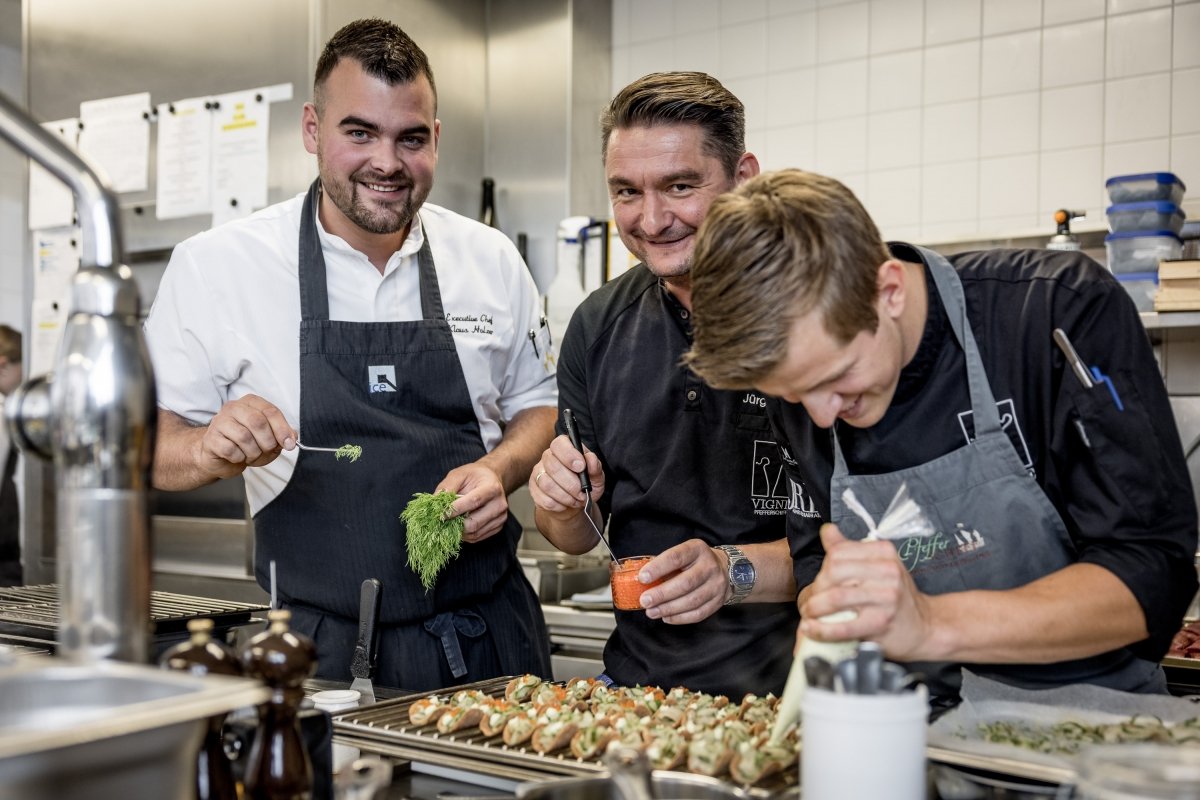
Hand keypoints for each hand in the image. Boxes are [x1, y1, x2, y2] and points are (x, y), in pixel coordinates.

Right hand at [196, 394, 294, 479]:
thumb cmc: (247, 445)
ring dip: (253, 452)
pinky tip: (237, 456)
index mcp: (251, 402)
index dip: (282, 429)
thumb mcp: (270, 439)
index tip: (289, 444)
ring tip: (251, 454)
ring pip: (244, 437)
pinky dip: (239, 458)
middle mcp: (233, 407)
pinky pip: (230, 450)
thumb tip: (292, 438)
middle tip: (266, 450)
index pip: (271, 411)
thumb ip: (283, 435)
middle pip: (258, 422)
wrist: (220, 457)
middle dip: (267, 442)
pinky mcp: (211, 438)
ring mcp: (219, 422)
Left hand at [438, 462, 508, 543]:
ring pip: (475, 533)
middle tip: (442, 521)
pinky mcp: (498, 527)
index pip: (473, 502)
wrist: (492, 479)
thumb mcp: (460, 474)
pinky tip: (458, 526)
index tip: (441, 514)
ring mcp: (500, 517)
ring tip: (449, 523)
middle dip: (455, 524)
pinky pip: (477, 537)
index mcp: (492, 488)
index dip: (455, 510)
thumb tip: (435, 501)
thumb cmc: (474, 476)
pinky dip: (465, 535)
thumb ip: (448, 486)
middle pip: (474, 522)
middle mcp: (499, 504)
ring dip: (458, 531)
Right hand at [528, 434, 604, 518]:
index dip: (569, 455)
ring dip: (565, 496)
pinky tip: (565, 504)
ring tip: (576, 500)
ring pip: (547, 484)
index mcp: (564, 448)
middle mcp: (548, 457)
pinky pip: (544, 499)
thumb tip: (591, 459)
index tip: (581, 467)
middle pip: (552, 466)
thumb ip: (595, 467)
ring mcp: (538, 473)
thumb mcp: (596, 476)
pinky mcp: (534, 489)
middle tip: (582, 492)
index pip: (559, 444)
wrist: (575, 502)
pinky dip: (558, 505)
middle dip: (571, 484)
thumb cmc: (585, 484)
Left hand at [637, 539, 727, 624]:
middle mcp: (709, 566)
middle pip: (685, 583)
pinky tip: (666, 617)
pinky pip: (698, 614)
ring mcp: (716, 585)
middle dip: (662, 594)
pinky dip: (680, 618)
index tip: (642, 578)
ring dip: (668, 608)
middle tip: (645, 601)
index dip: (658, 568)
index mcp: (697, 549)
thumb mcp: (682, 554)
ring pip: (692, 601)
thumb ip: (664, 565)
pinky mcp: (718, 601)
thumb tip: (642, 581)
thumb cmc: (694, 562)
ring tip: (652, 612)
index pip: (676, 557)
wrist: (725, 568)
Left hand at [799, 523, 932, 658]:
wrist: (925, 626)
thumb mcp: (877, 565)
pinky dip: (822, 629)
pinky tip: (813, 629)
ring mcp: (886, 597)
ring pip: (836, 597)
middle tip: (811, 602)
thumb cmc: (895, 596)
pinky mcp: (882, 623)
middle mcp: (888, 571)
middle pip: (834, 573)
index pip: (838, 553)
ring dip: (814, 609)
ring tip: (809, 616)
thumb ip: (849, 549)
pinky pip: (843, 625)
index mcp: (883, 552)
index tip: (819, 583)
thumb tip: (827, 530)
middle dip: (816, 589)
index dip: (822, 569)